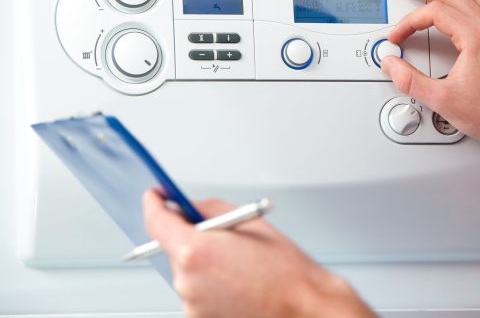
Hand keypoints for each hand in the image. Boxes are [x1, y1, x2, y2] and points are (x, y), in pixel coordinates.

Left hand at [143, 190, 374, 317]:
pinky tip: (238, 284)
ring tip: (240, 266)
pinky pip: (197, 292)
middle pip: (173, 248)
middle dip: (192, 238)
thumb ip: (208, 210)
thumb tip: (185, 208)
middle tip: (223, 236)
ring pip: (187, 271)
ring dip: (204, 264)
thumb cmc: (283, 269)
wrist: (302, 307)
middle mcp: (185, 281)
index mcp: (194, 250)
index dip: (154, 204)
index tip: (155, 196)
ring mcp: (190, 305)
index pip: (156, 221)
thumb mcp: (248, 221)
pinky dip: (211, 285)